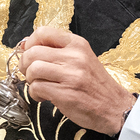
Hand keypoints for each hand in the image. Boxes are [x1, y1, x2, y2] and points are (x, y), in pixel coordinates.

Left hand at [18, 26, 135, 134]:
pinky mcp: (66, 94)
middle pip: (33, 52)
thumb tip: (28, 45)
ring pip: (33, 69)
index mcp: (77, 44)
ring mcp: (71, 75)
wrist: (115, 107)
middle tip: (31, 73)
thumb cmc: (95, 84)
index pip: (43, 32)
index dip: (30, 43)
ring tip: (39, 85)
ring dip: (30, 80)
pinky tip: (44, 96)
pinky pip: (37, 88)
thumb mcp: (82, 58)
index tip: (30, 54)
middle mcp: (75, 56)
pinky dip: (35, 93)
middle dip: (25, 64)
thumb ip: (59, 51)